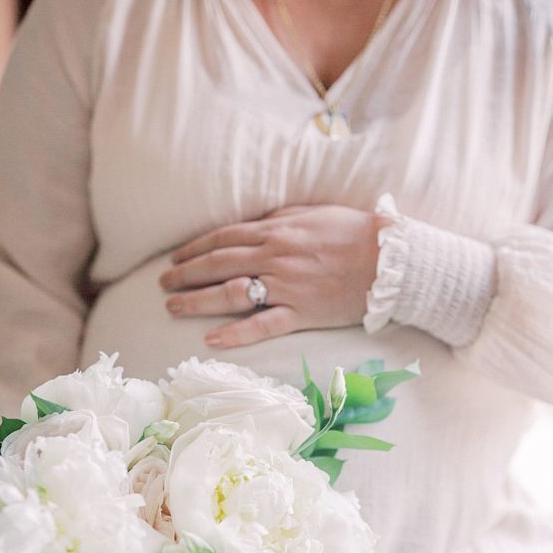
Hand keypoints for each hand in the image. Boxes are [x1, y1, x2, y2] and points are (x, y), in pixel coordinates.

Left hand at [159, 204, 390, 347]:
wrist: (390, 260)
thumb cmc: (356, 233)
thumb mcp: (314, 213)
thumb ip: (281, 217)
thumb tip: (256, 222)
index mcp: (276, 230)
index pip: (223, 238)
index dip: (193, 248)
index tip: (174, 258)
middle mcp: (274, 257)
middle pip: (217, 265)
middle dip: (184, 274)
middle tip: (162, 285)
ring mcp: (286, 287)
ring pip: (230, 293)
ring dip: (196, 301)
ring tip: (172, 308)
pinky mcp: (301, 313)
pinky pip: (262, 325)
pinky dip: (235, 333)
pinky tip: (211, 339)